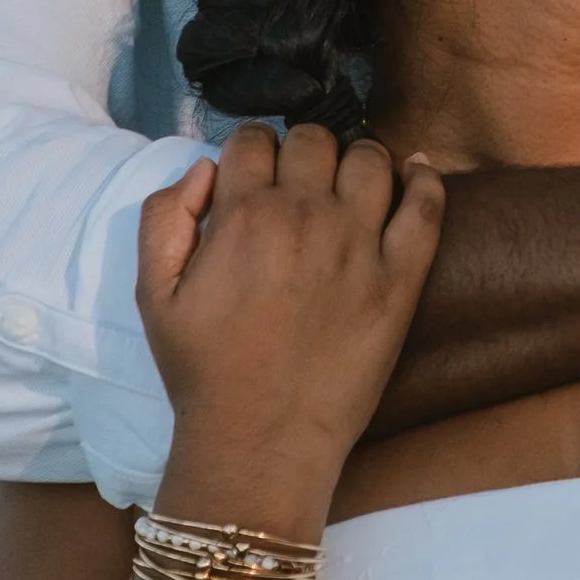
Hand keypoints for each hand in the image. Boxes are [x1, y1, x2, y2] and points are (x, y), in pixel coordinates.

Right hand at [138, 125, 443, 539]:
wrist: (260, 440)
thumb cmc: (203, 372)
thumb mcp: (153, 294)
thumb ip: (165, 217)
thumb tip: (204, 168)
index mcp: (243, 215)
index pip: (253, 139)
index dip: (250, 151)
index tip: (255, 172)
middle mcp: (305, 217)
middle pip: (313, 139)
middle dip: (300, 151)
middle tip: (299, 182)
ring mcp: (359, 245)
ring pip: (369, 159)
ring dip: (355, 160)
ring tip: (348, 183)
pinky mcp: (400, 279)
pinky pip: (426, 207)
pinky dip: (424, 180)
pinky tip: (416, 173)